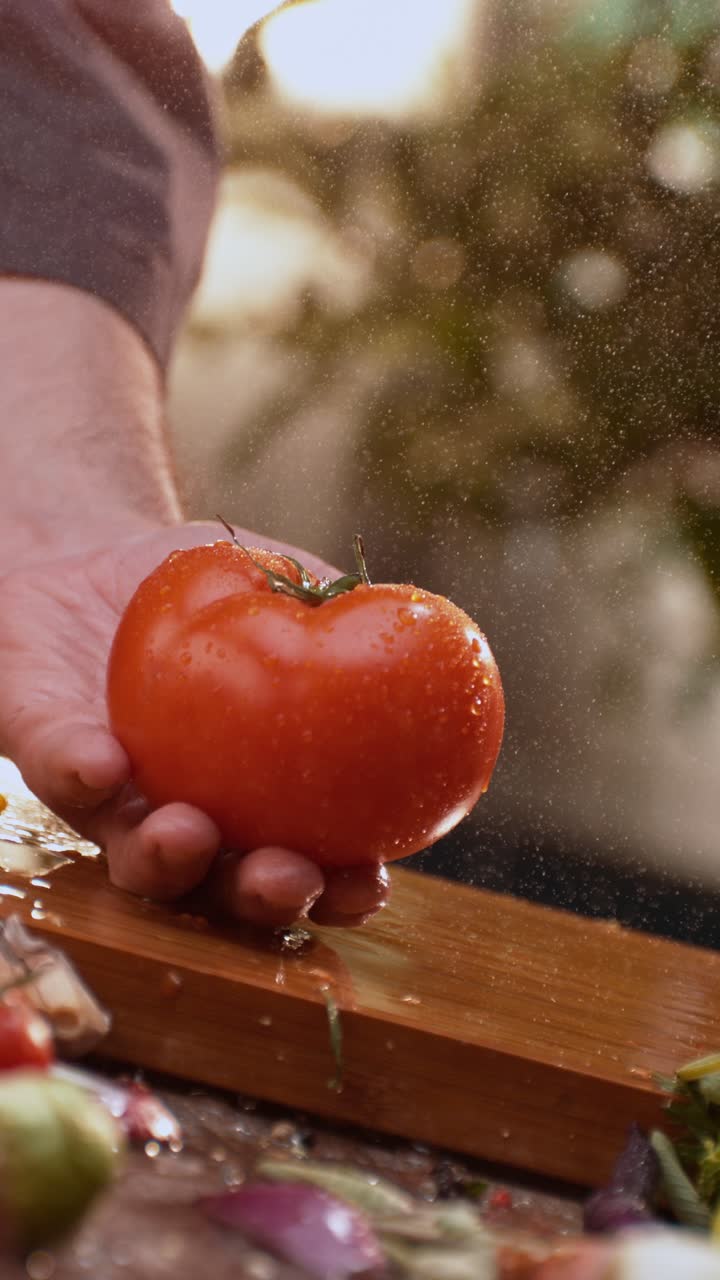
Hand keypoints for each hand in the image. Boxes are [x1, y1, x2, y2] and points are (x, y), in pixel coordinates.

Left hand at [0, 521, 388, 927]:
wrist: (90, 554)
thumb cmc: (205, 587)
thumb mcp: (281, 580)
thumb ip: (343, 610)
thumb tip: (426, 629)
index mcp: (253, 792)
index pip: (304, 858)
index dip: (336, 889)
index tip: (366, 881)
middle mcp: (182, 811)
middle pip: (221, 888)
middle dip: (254, 899)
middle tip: (280, 878)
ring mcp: (110, 794)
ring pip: (134, 858)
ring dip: (165, 861)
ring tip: (188, 832)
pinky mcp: (41, 748)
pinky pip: (57, 773)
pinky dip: (81, 775)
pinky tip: (104, 762)